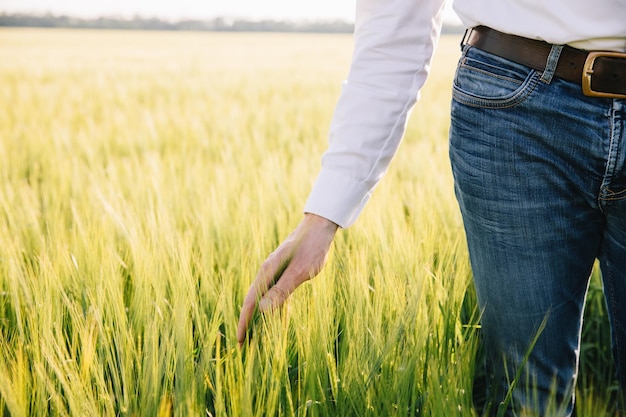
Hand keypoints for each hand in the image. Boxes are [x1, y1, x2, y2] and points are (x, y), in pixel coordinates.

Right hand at [237, 213, 338, 344]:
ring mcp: (275, 273)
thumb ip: (282, 289)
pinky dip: (273, 312)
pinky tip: (275, 324)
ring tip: (256, 340)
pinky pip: (275, 297)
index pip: (251, 302)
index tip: (240, 341)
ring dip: (260, 321)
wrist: (320, 227)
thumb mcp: (300, 271)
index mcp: (267, 272)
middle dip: (248, 325)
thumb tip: (262, 310)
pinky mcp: (285, 274)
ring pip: (264, 301)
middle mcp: (267, 273)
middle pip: (254, 304)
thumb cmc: (312, 247)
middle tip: (244, 348)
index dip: (244, 322)